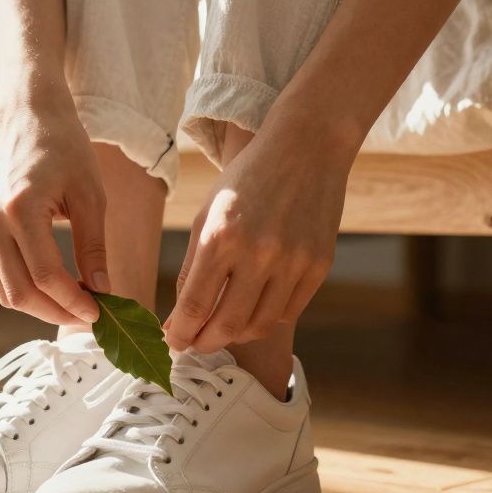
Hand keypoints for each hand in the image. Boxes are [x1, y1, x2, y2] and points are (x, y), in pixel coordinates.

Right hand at [0, 101, 107, 324]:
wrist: (30, 122)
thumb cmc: (66, 151)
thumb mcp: (91, 196)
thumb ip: (93, 247)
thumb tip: (102, 291)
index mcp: (20, 208)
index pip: (45, 275)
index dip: (73, 301)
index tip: (99, 313)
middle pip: (20, 293)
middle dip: (57, 313)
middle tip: (89, 319)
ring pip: (7, 292)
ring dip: (41, 308)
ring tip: (75, 307)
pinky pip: (2, 277)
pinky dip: (28, 291)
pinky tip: (57, 289)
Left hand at [164, 136, 346, 351]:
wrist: (307, 148)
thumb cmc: (247, 181)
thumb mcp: (207, 217)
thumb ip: (191, 269)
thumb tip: (178, 320)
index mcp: (220, 237)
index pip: (194, 306)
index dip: (179, 333)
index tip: (172, 343)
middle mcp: (258, 253)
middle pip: (227, 326)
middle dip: (204, 343)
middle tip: (194, 344)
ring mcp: (293, 262)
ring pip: (259, 325)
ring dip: (235, 336)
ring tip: (221, 330)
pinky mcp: (319, 267)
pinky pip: (288, 312)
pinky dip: (265, 319)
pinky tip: (252, 312)